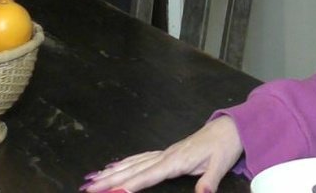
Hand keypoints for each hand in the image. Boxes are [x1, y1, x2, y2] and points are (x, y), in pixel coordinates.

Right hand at [82, 116, 243, 192]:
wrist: (229, 128)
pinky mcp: (167, 153)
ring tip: (92, 178)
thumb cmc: (223, 147)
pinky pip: (140, 159)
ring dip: (112, 171)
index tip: (109, 191)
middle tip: (87, 187)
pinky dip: (125, 163)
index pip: (148, 175)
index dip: (129, 184)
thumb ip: (208, 181)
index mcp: (176, 160)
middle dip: (109, 179)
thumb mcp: (220, 165)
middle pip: (133, 169)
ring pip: (133, 163)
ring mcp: (165, 153)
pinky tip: (114, 166)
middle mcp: (166, 156)